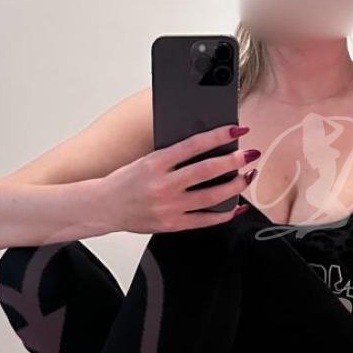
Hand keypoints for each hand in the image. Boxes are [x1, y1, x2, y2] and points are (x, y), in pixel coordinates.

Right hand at [103, 124, 257, 233]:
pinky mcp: (173, 224)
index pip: (193, 145)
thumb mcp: (145, 161)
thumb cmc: (125, 181)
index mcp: (154, 163)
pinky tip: (237, 206)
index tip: (236, 128)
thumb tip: (208, 148)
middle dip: (233, 161)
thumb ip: (173, 157)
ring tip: (247, 176)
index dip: (218, 135)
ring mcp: (169, 207)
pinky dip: (225, 213)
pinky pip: (206, 220)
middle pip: (206, 171)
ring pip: (211, 196)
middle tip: (249, 153)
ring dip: (235, 186)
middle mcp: (163, 185)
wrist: (103, 207)